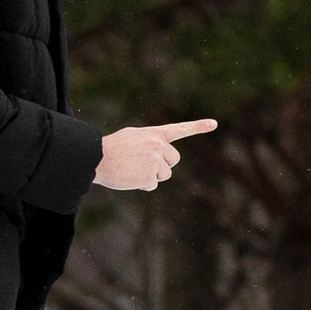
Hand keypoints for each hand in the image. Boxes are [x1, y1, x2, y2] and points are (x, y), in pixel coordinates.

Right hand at [95, 119, 216, 190]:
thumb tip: (159, 161)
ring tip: (133, 169)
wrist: (96, 157)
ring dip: (151, 176)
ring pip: (164, 175)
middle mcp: (158, 145)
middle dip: (162, 165)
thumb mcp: (133, 137)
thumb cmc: (111, 149)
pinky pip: (152, 185)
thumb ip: (150, 143)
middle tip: (143, 164)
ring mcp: (155, 160)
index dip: (198, 126)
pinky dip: (142, 185)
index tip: (214, 124)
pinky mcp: (150, 175)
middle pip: (173, 160)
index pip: (180, 129)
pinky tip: (130, 177)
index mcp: (154, 134)